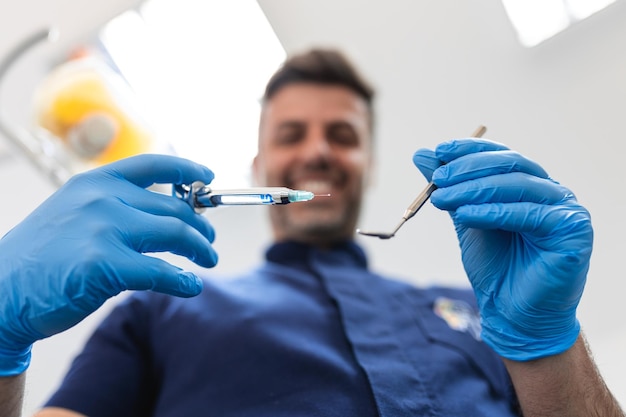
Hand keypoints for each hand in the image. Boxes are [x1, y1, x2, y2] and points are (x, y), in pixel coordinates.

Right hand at [0, 154, 217, 374]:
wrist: (0, 292)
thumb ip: (116, 209)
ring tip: (209, 260)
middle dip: (199, 227)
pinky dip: (184, 280)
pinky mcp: (106, 264)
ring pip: (176, 234)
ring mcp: (105, 229)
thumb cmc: (41, 258)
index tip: (208, 176)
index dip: (187, 169)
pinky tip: (191, 286)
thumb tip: (167, 216)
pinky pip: (162, 271)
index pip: (153, 165)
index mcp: (95, 183)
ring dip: (200, 249)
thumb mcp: (74, 215)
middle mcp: (103, 199)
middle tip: (209, 241)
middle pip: (173, 209)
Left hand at [412, 138, 592, 360]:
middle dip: (469, 169)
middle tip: (437, 178)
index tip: (438, 152)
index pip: (502, 155)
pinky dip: (494, 212)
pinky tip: (466, 215)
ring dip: (474, 189)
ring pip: (517, 186)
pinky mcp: (573, 231)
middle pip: (511, 165)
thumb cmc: (495, 268)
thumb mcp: (465, 219)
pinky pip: (529, 214)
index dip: (470, 150)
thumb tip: (422, 154)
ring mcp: (567, 209)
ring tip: (442, 198)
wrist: (512, 313)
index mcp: (531, 186)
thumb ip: (450, 187)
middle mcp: (552, 192)